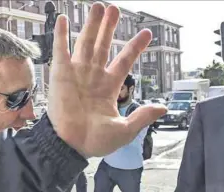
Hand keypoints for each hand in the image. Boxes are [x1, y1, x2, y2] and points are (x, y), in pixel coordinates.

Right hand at [47, 2, 166, 157]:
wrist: (71, 145)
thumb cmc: (96, 140)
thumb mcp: (125, 130)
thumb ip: (142, 116)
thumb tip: (163, 108)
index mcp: (109, 87)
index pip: (125, 60)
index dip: (135, 47)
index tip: (146, 33)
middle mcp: (93, 76)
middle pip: (104, 45)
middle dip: (109, 27)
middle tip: (114, 9)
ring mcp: (77, 73)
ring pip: (86, 42)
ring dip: (92, 25)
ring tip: (99, 6)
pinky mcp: (60, 74)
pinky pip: (61, 50)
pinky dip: (61, 35)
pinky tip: (64, 19)